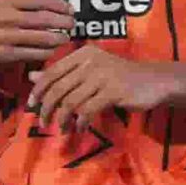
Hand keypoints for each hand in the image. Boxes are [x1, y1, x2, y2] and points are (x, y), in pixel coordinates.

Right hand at [0, 0, 71, 74]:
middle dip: (63, 22)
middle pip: (43, 19)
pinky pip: (33, 54)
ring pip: (41, 38)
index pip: (40, 0)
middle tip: (72, 24)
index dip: (60, 5)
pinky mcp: (4, 55)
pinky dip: (47, 52)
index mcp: (6, 0)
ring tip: (65, 38)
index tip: (70, 10)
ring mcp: (4, 37)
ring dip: (58, 39)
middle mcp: (4, 17)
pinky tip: (52, 50)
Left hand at [25, 46, 169, 131]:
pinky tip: (81, 129)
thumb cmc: (118, 77)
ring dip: (63, 119)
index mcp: (82, 54)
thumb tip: (31, 77)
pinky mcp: (113, 91)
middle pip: (58, 88)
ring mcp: (102, 76)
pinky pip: (87, 110)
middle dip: (47, 108)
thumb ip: (61, 74)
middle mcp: (90, 62)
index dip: (38, 90)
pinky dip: (81, 122)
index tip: (31, 105)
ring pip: (71, 101)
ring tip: (62, 129)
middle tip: (44, 123)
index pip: (52, 72)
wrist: (153, 81)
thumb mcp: (89, 71)